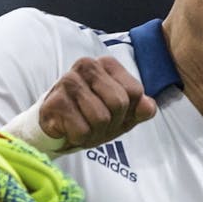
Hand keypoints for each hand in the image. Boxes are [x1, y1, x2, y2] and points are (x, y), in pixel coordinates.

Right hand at [12, 56, 156, 153]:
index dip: (128, 112)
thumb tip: (148, 106)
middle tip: (96, 124)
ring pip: (101, 118)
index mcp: (106, 63)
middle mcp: (86, 65)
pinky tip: (68, 130)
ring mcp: (68, 81)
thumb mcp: (122, 114)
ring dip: (94, 133)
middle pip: (119, 103)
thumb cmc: (90, 116)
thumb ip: (140, 109)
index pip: (135, 92)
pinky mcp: (54, 101)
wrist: (55, 128)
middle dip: (111, 124)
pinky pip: (82, 130)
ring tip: (82, 126)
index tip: (112, 114)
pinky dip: (79, 138)